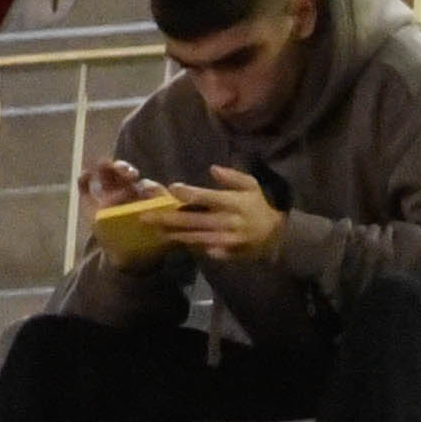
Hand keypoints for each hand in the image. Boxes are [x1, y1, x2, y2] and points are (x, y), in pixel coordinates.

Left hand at [165, 167, 288, 264]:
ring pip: (193, 237)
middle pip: (193, 220)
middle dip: (168, 218)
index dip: (188, 193)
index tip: (171, 188)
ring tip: (154, 229)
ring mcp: (225, 240)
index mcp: (233, 203)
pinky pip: (202, 249)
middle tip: (146, 216)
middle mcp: (227, 222)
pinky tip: (173, 240)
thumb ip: (233, 177)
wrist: (274, 238)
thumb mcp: (252, 186)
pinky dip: (187, 245)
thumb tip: (212, 169)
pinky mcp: (224, 253)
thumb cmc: (257, 207)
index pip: (207, 197)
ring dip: (173, 233)